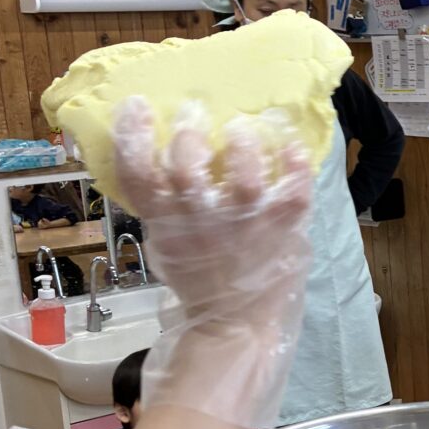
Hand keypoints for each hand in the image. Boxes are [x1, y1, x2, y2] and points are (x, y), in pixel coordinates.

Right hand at [112, 97, 313, 428]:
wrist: (235, 321)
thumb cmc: (198, 274)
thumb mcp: (165, 240)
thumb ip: (161, 202)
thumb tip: (160, 150)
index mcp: (164, 220)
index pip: (136, 171)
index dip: (133, 134)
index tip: (139, 106)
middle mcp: (201, 218)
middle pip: (187, 161)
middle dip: (190, 131)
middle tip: (195, 114)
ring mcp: (246, 222)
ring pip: (245, 170)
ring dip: (243, 142)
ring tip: (244, 130)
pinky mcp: (284, 225)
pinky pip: (294, 184)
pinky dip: (295, 160)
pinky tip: (290, 145)